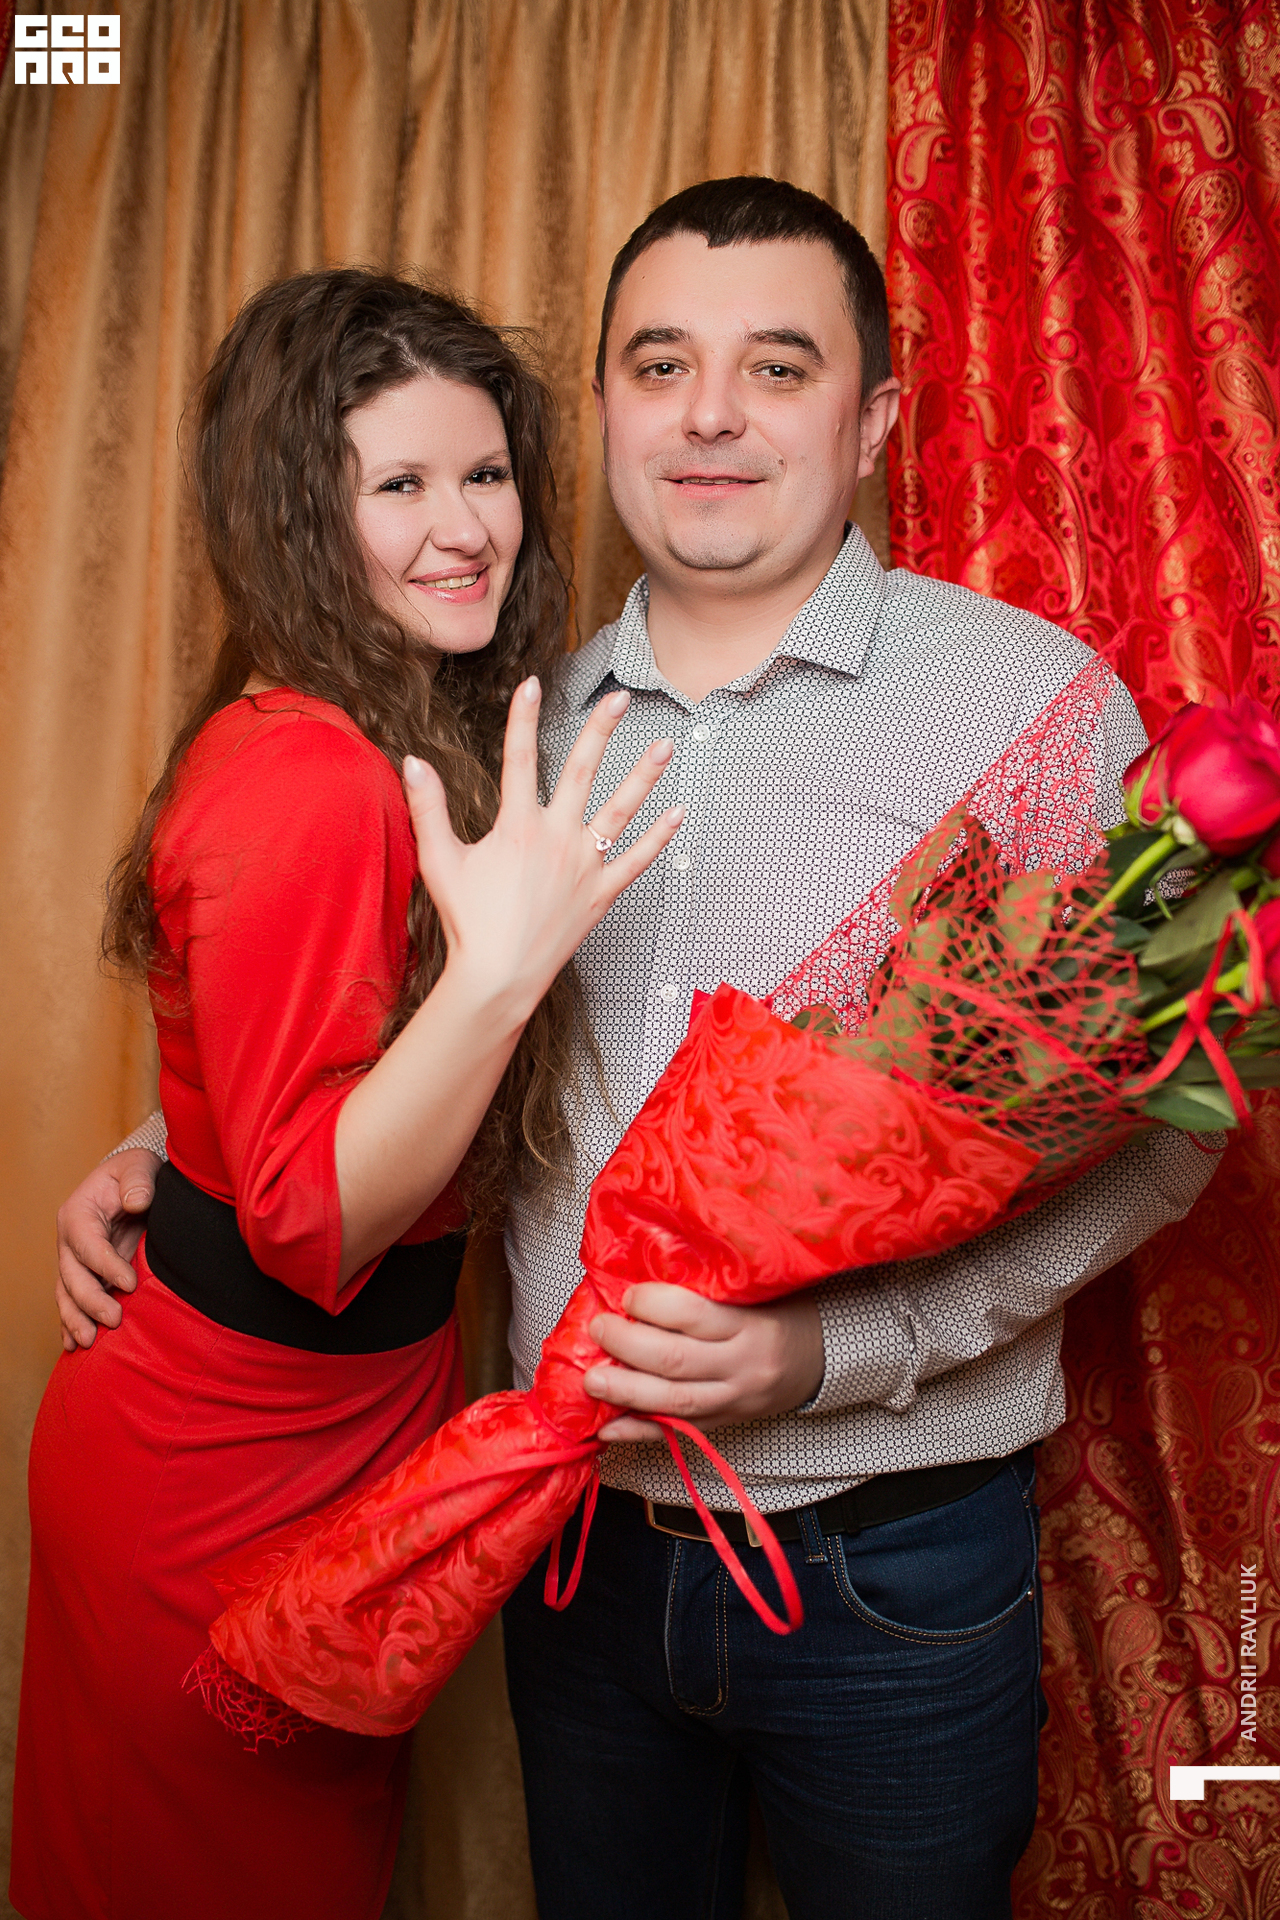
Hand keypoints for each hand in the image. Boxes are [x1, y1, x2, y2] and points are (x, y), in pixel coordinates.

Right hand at [54, 1149, 158, 1352]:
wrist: (136, 1184)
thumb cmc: (135, 1173)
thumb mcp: (138, 1165)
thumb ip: (138, 1180)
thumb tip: (136, 1201)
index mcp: (78, 1214)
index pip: (88, 1245)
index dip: (106, 1266)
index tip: (130, 1284)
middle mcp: (70, 1241)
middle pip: (72, 1276)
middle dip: (89, 1301)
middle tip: (114, 1320)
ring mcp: (75, 1261)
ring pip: (68, 1294)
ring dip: (75, 1319)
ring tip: (88, 1342)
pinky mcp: (87, 1275)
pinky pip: (74, 1301)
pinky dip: (71, 1323)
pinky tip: (72, 1345)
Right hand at [404, 677, 683, 1020]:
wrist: (498, 976)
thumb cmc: (467, 921)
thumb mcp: (439, 861)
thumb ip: (428, 808)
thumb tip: (411, 763)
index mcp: (516, 826)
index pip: (519, 759)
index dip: (522, 719)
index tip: (531, 684)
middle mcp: (556, 837)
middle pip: (582, 772)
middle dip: (601, 730)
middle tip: (619, 698)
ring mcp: (584, 865)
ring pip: (620, 810)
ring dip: (644, 775)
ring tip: (666, 745)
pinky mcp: (602, 893)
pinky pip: (637, 861)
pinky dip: (659, 838)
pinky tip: (679, 813)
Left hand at [582, 1283, 825, 1442]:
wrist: (822, 1359)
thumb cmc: (782, 1312)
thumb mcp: (757, 1291)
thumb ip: (710, 1290)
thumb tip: (642, 1279)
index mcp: (751, 1325)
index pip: (694, 1314)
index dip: (653, 1304)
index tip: (626, 1295)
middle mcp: (742, 1367)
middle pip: (676, 1361)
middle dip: (627, 1345)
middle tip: (598, 1329)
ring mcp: (733, 1400)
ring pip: (675, 1402)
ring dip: (626, 1391)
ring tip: (592, 1380)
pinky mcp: (725, 1423)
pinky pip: (678, 1431)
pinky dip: (639, 1431)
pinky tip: (608, 1428)